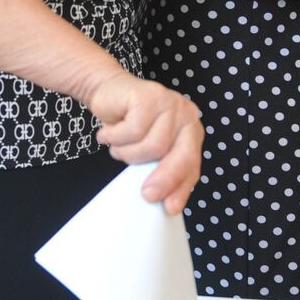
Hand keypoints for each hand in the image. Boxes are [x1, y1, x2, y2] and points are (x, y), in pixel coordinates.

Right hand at [88, 71, 202, 214]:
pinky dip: (114, 138)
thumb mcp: (149, 148)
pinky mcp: (148, 96)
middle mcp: (185, 116)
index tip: (169, 207)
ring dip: (127, 153)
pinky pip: (132, 131)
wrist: (108, 91)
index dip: (181, 187)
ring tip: (117, 146)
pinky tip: (107, 133)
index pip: (192, 164)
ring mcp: (168, 103)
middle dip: (163, 179)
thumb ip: (160, 166)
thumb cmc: (128, 123)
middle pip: (180, 155)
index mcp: (191, 131)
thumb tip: (163, 201)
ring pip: (151, 146)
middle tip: (146, 194)